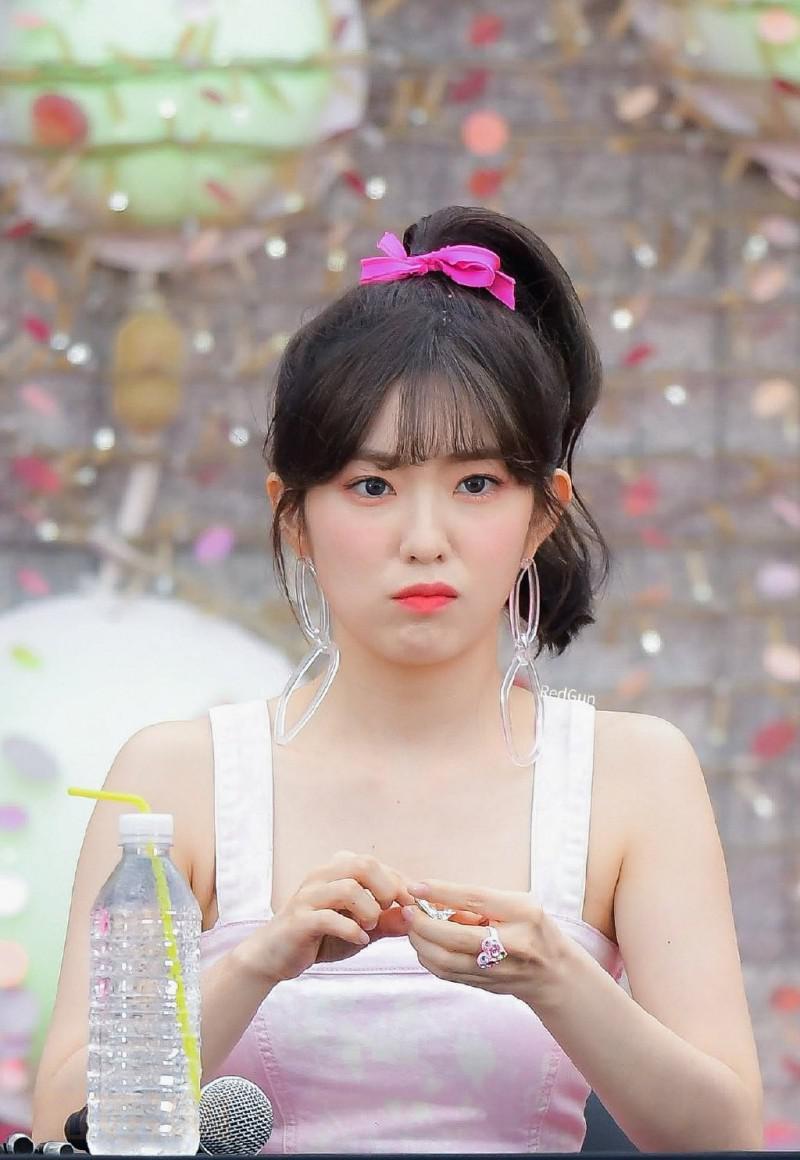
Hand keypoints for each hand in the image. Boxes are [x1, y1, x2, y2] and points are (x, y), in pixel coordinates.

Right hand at [238, 851, 417, 984]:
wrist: (274, 955)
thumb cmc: (320, 938)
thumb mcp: (360, 929)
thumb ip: (385, 922)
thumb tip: (414, 917)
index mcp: (336, 871)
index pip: (377, 865)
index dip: (400, 884)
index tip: (411, 906)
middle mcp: (322, 876)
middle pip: (364, 865)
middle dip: (386, 890)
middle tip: (387, 913)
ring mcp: (308, 896)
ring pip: (349, 888)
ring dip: (369, 911)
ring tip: (370, 928)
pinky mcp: (299, 920)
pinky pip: (330, 918)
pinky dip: (352, 931)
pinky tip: (359, 940)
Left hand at [402, 878, 566, 1003]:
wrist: (554, 973)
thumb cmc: (532, 928)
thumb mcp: (516, 903)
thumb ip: (479, 901)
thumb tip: (434, 896)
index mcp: (523, 913)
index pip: (476, 899)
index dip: (442, 892)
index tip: (416, 887)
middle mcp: (512, 943)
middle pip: (456, 936)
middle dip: (424, 923)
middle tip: (408, 910)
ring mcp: (498, 969)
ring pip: (447, 960)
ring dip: (421, 942)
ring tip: (412, 926)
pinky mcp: (485, 985)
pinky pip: (446, 974)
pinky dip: (428, 958)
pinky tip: (423, 944)